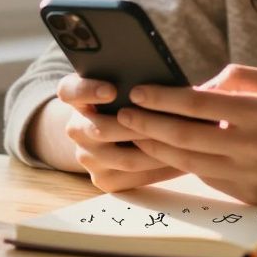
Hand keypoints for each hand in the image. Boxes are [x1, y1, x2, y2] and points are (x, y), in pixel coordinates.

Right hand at [55, 73, 183, 191]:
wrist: (109, 133)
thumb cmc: (126, 99)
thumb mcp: (122, 82)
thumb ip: (133, 77)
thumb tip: (165, 76)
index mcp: (76, 97)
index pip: (69, 90)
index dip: (88, 90)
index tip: (112, 90)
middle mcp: (76, 128)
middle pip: (100, 129)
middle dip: (138, 125)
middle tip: (170, 119)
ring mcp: (87, 157)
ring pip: (125, 159)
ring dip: (158, 150)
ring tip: (187, 141)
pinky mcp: (102, 179)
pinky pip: (134, 178)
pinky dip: (161, 169)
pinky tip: (184, 160)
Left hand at [116, 64, 256, 204]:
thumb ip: (238, 76)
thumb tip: (199, 85)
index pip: (196, 104)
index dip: (162, 98)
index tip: (138, 92)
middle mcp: (251, 147)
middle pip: (184, 136)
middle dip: (148, 124)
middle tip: (124, 115)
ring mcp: (249, 175)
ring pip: (189, 162)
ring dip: (158, 148)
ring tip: (138, 134)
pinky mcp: (250, 196)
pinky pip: (208, 178)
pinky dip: (186, 164)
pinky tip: (170, 151)